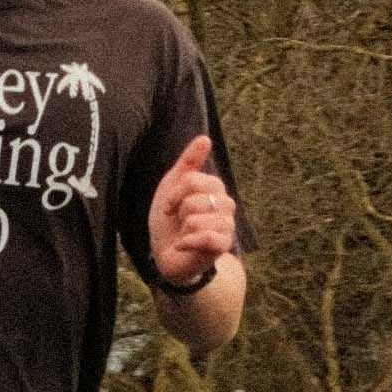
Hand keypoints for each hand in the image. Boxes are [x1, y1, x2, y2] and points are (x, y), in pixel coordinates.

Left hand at [147, 134, 238, 293]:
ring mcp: (226, 226)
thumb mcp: (173, 186)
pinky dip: (186, 242)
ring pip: (197, 219)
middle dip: (179, 212)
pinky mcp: (223, 246)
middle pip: (195, 200)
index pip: (193, 181)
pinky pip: (206, 238)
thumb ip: (189, 162)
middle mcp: (226, 205)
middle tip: (180, 222)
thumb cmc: (170, 219)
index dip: (174, 194)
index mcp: (215, 188)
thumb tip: (205, 138)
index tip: (169, 206)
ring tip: (185, 234)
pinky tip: (183, 245)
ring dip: (183, 229)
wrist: (166, 253)